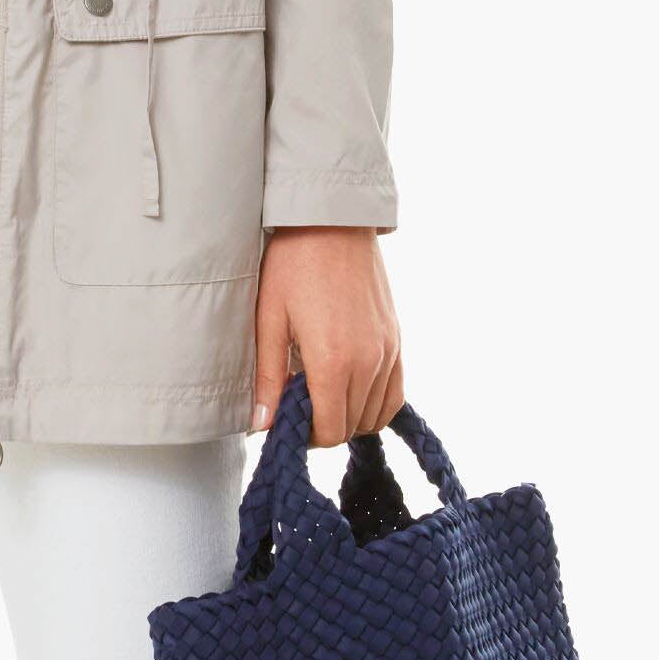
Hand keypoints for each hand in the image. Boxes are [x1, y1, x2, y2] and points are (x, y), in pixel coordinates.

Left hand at [253, 228, 403, 445]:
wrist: (332, 222)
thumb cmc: (293, 266)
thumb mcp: (270, 320)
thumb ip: (268, 378)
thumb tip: (262, 426)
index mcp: (333, 361)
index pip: (330, 431)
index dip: (307, 437)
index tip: (288, 421)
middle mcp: (368, 361)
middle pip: (352, 426)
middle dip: (324, 426)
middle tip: (298, 403)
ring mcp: (388, 350)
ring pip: (375, 414)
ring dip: (348, 416)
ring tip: (320, 393)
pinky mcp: (396, 339)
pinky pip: (395, 392)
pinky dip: (374, 403)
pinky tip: (348, 389)